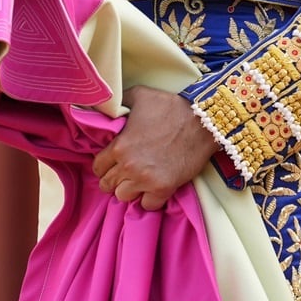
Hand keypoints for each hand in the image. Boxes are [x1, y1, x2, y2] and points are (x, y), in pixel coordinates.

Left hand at [92, 84, 220, 210]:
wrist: (203, 122)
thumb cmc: (170, 107)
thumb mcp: (140, 95)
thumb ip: (120, 102)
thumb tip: (109, 104)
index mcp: (119, 146)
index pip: (98, 167)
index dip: (104, 164)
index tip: (112, 163)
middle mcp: (129, 166)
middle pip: (108, 184)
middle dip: (114, 178)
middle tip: (124, 173)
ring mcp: (146, 180)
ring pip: (124, 196)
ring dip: (130, 189)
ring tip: (138, 180)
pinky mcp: (164, 188)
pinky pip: (148, 205)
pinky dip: (149, 199)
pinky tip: (152, 189)